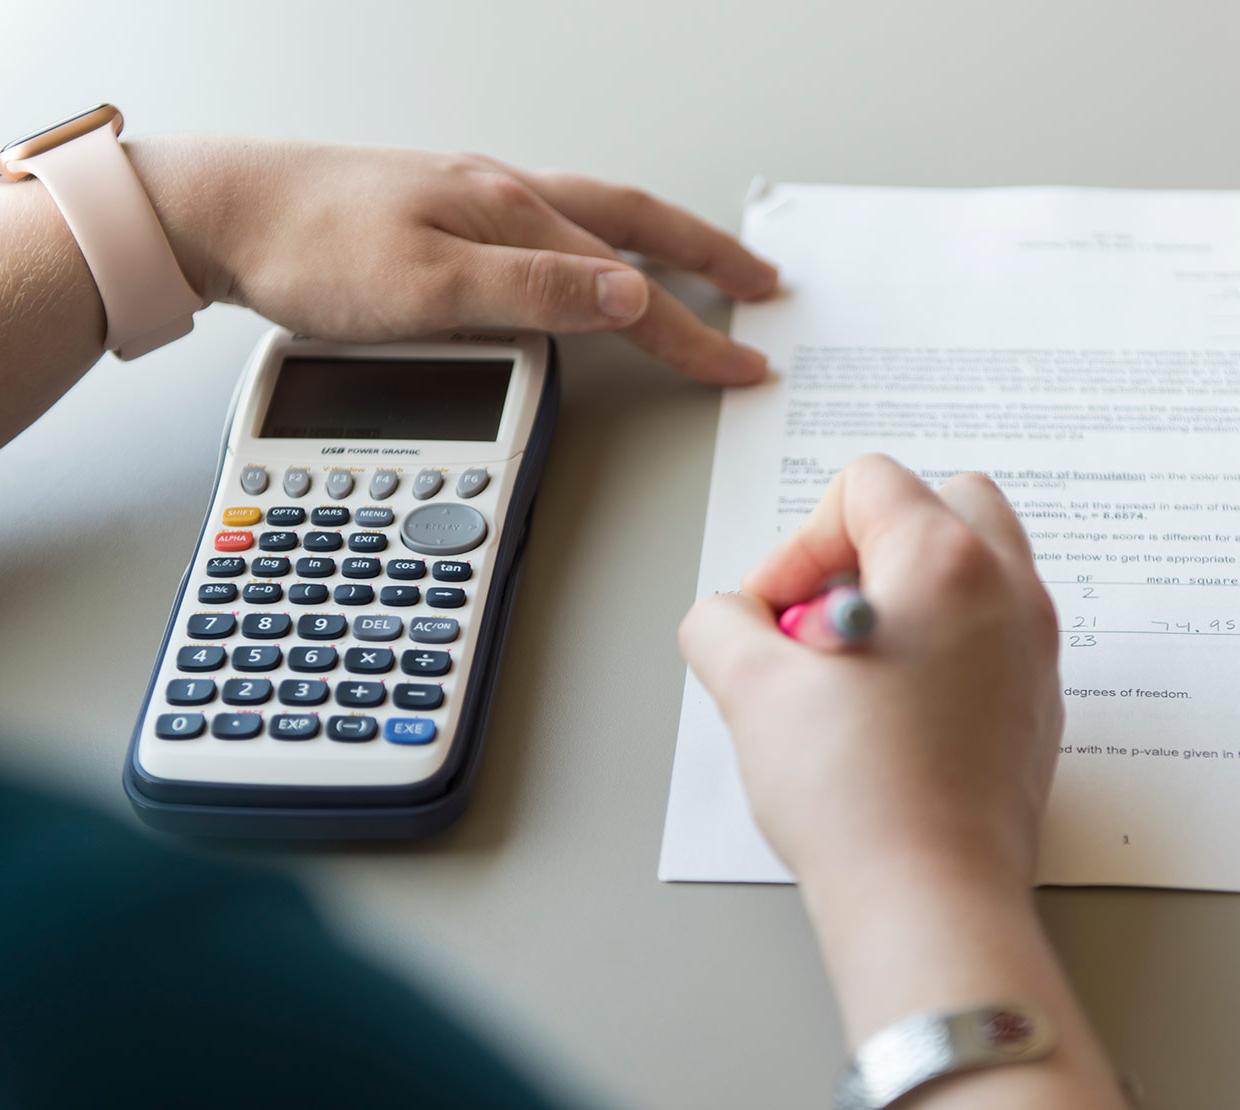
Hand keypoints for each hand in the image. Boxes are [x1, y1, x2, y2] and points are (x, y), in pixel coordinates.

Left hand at [125, 138, 777, 383]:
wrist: (226, 212)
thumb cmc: (314, 249)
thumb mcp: (428, 285)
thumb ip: (534, 293)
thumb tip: (632, 296)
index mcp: (511, 215)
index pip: (629, 287)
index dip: (693, 333)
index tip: (744, 364)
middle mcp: (503, 198)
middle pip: (632, 225)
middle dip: (705, 258)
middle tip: (759, 284)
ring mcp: (476, 201)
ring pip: (594, 220)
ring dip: (657, 245)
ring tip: (697, 267)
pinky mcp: (446, 215)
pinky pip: (550, 226)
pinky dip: (597, 245)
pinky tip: (588, 261)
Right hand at [678, 454, 1062, 892]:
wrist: (928, 901)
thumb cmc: (854, 794)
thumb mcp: (749, 689)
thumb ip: (719, 622)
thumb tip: (729, 618)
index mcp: (944, 562)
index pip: (867, 485)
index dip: (800, 541)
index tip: (777, 614)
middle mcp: (1007, 591)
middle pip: (943, 500)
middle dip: (871, 542)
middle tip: (827, 609)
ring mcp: (1033, 649)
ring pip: (976, 561)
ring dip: (909, 584)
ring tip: (859, 656)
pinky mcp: (1037, 703)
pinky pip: (991, 628)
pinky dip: (940, 636)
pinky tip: (894, 704)